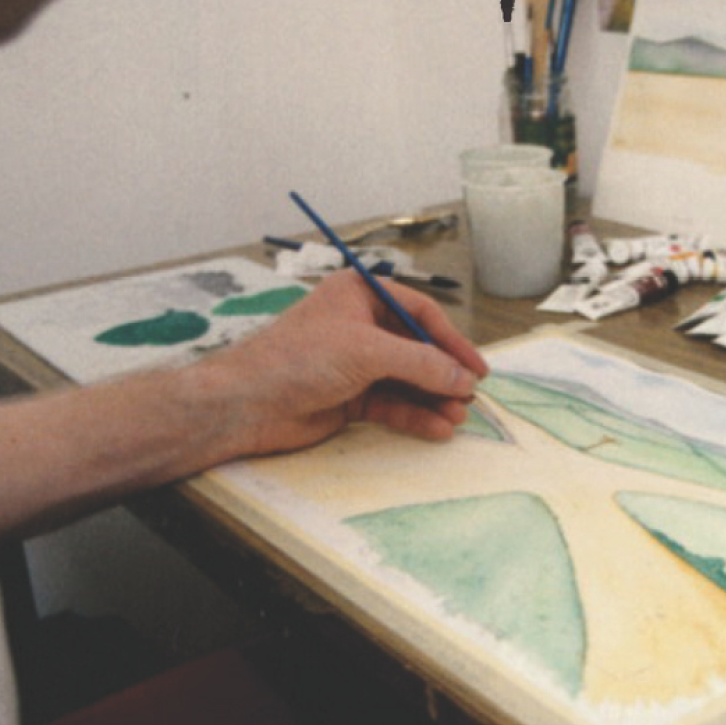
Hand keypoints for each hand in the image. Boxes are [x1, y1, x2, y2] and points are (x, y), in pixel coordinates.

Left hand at [192, 271, 489, 455]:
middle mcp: (360, 326)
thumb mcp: (368, 351)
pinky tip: (436, 428)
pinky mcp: (349, 397)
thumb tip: (464, 380)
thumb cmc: (301, 358)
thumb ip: (422, 364)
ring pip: (407, 381)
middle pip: (417, 349)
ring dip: (433, 399)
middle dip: (444, 376)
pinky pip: (391, 404)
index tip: (477, 368)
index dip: (451, 341)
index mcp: (360, 296)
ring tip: (458, 419)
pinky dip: (414, 416)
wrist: (248, 403)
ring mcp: (355, 364)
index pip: (420, 313)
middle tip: (471, 398)